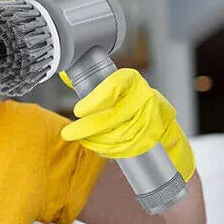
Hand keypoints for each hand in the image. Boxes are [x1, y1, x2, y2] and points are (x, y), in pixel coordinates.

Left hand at [59, 68, 194, 181]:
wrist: (159, 118)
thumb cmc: (128, 99)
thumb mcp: (114, 85)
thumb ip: (92, 83)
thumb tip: (63, 74)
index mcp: (131, 81)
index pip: (114, 86)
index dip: (95, 100)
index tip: (78, 110)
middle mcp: (142, 98)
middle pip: (111, 117)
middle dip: (86, 128)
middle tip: (68, 133)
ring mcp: (147, 121)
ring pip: (114, 136)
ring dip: (93, 140)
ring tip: (80, 138)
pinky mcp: (147, 139)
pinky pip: (121, 148)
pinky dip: (103, 149)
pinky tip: (93, 144)